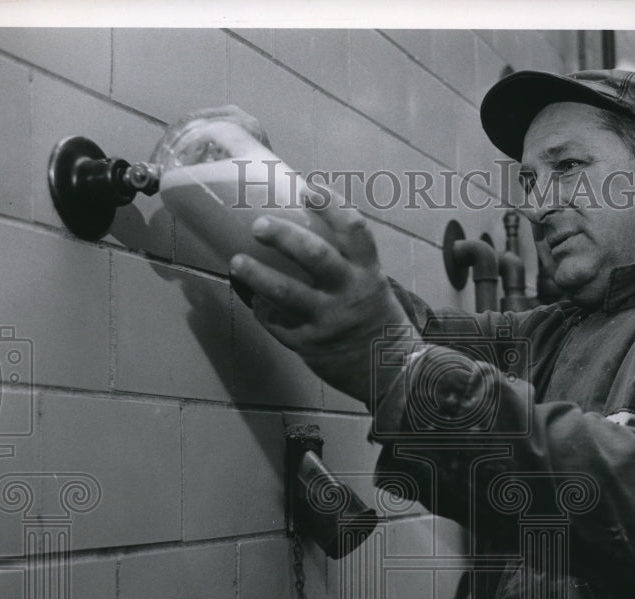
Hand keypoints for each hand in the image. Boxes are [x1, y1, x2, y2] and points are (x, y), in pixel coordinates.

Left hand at [229, 190, 417, 407]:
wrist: (397, 374)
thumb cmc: (380, 324)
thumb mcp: (375, 288)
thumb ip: (349, 267)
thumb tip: (307, 235)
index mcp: (369, 273)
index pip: (353, 229)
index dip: (330, 205)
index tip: (309, 188)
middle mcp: (350, 293)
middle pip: (315, 255)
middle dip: (284, 236)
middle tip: (258, 225)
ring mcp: (329, 320)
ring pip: (287, 293)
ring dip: (257, 275)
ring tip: (237, 262)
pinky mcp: (312, 345)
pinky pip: (279, 324)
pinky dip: (263, 311)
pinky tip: (254, 302)